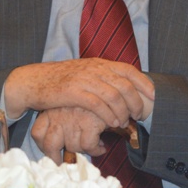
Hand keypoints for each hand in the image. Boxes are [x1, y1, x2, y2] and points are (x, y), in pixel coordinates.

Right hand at [3, 58, 153, 126]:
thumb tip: (120, 90)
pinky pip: (98, 104)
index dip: (144, 83)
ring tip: (123, 123)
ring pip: (114, 96)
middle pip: (125, 84)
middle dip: (136, 102)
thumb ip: (100, 78)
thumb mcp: (83, 74)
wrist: (33, 81)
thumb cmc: (59, 81)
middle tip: (139, 115)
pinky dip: (108, 115)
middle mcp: (94, 69)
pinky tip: (111, 124)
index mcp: (98, 63)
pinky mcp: (73, 92)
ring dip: (123, 112)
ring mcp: (84, 79)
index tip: (154, 97)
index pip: (128, 70)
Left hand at [31, 106, 108, 160]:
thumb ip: (59, 119)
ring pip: (72, 147)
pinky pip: (88, 146)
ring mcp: (73, 119)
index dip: (42, 146)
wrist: (111, 86)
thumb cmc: (89, 100)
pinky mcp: (89, 122)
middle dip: (57, 157)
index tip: (53, 152)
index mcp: (51, 109)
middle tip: (65, 160)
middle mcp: (59, 114)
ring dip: (82, 149)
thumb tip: (53, 148)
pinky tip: (101, 146)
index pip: (37, 132)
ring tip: (90, 144)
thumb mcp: (68, 104)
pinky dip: (96, 150)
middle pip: (50, 145)